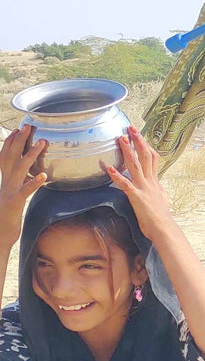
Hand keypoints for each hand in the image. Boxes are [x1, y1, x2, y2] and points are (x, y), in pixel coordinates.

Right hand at [0, 127, 46, 250]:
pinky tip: (44, 175)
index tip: (17, 129)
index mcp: (6, 180)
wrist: (0, 234)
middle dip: (19, 141)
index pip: (6, 157)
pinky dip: (33, 182)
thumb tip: (28, 174)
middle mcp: (6, 182)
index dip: (10, 143)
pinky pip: (25, 191)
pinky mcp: (15, 203)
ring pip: (20, 169)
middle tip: (28, 126)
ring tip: (43, 143)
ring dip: (31, 155)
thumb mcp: (14, 195)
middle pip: (12, 157)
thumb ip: (19, 183)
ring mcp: (9, 191)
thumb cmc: (9, 214)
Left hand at [107, 127, 174, 241]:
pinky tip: (109, 169)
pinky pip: (126, 184)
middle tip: (130, 128)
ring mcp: (144, 188)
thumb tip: (157, 187)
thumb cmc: (161, 217)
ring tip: (121, 139)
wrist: (164, 228)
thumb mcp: (161, 199)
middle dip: (138, 141)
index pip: (152, 157)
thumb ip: (157, 190)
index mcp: (155, 181)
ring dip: (128, 151)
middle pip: (145, 156)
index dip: (146, 145)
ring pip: (135, 166)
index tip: (139, 135)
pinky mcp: (137, 197)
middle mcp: (150, 181)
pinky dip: (117, 176)